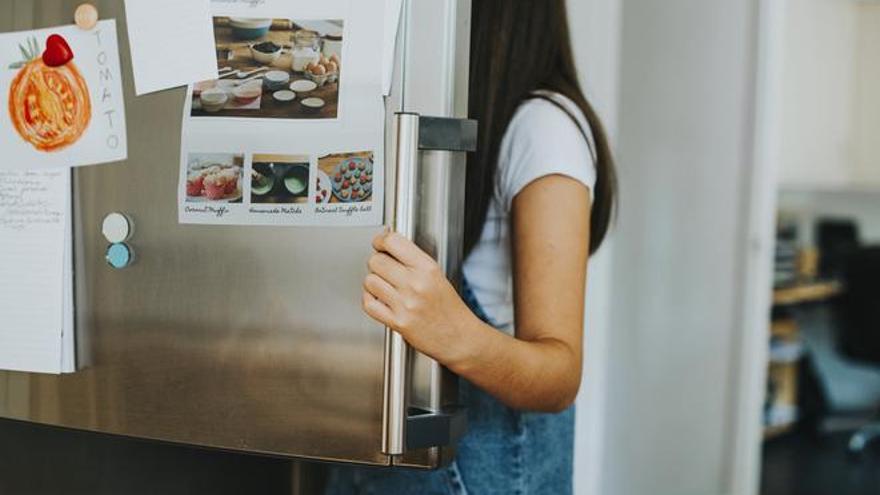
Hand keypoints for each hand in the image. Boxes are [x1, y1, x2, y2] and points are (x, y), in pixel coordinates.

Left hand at [363, 231, 478, 366]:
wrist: (459, 337)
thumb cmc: (449, 308)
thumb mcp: (437, 275)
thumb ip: (413, 260)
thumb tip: (388, 244)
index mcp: (427, 268)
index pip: (393, 242)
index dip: (381, 240)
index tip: (380, 242)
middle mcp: (416, 284)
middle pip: (376, 261)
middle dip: (377, 262)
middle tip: (383, 267)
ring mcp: (406, 304)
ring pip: (370, 281)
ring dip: (373, 282)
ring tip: (384, 285)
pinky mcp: (398, 322)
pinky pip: (369, 304)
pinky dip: (369, 299)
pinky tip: (379, 299)